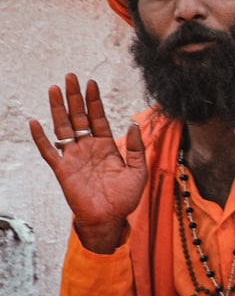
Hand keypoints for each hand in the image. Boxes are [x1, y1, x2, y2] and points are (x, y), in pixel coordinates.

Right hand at [29, 74, 146, 252]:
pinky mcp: (63, 170)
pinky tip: (35, 123)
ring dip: (58, 109)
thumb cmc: (125, 197)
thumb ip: (137, 148)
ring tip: (54, 89)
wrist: (110, 218)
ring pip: (63, 128)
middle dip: (75, 97)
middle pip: (79, 117)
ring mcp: (74, 157)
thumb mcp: (139, 170)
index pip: (98, 118)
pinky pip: (49, 152)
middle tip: (70, 77)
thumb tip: (133, 124)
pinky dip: (41, 138)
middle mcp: (88, 147)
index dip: (94, 101)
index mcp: (107, 146)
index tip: (91, 82)